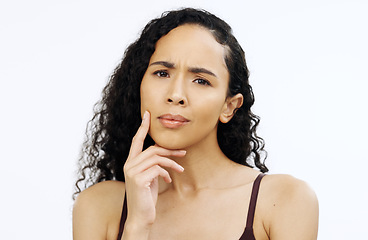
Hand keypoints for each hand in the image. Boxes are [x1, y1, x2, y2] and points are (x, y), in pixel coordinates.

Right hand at [123, 111, 184, 229]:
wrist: (140, 216)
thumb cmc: (146, 197)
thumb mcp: (149, 177)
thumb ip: (152, 164)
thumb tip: (163, 152)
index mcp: (130, 163)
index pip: (136, 141)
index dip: (142, 127)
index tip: (147, 114)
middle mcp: (129, 165)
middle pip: (152, 149)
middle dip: (170, 150)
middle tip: (183, 152)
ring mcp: (132, 172)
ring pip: (156, 157)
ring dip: (172, 162)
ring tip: (180, 169)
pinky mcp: (139, 179)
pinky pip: (158, 168)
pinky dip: (166, 173)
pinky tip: (168, 180)